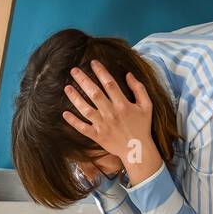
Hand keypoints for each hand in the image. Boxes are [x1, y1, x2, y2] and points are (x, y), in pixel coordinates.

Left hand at [63, 62, 161, 183]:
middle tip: (73, 70)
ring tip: (66, 87)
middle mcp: (111, 113)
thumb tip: (129, 74)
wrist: (138, 150)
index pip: (110, 84)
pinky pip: (83, 128)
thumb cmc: (142, 126)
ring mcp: (103, 125)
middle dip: (83, 80)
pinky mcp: (97, 136)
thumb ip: (139, 88)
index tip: (93, 63)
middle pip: (95, 94)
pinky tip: (65, 113)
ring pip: (86, 109)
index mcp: (123, 105)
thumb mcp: (147, 106)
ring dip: (75, 98)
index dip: (101, 72)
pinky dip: (73, 121)